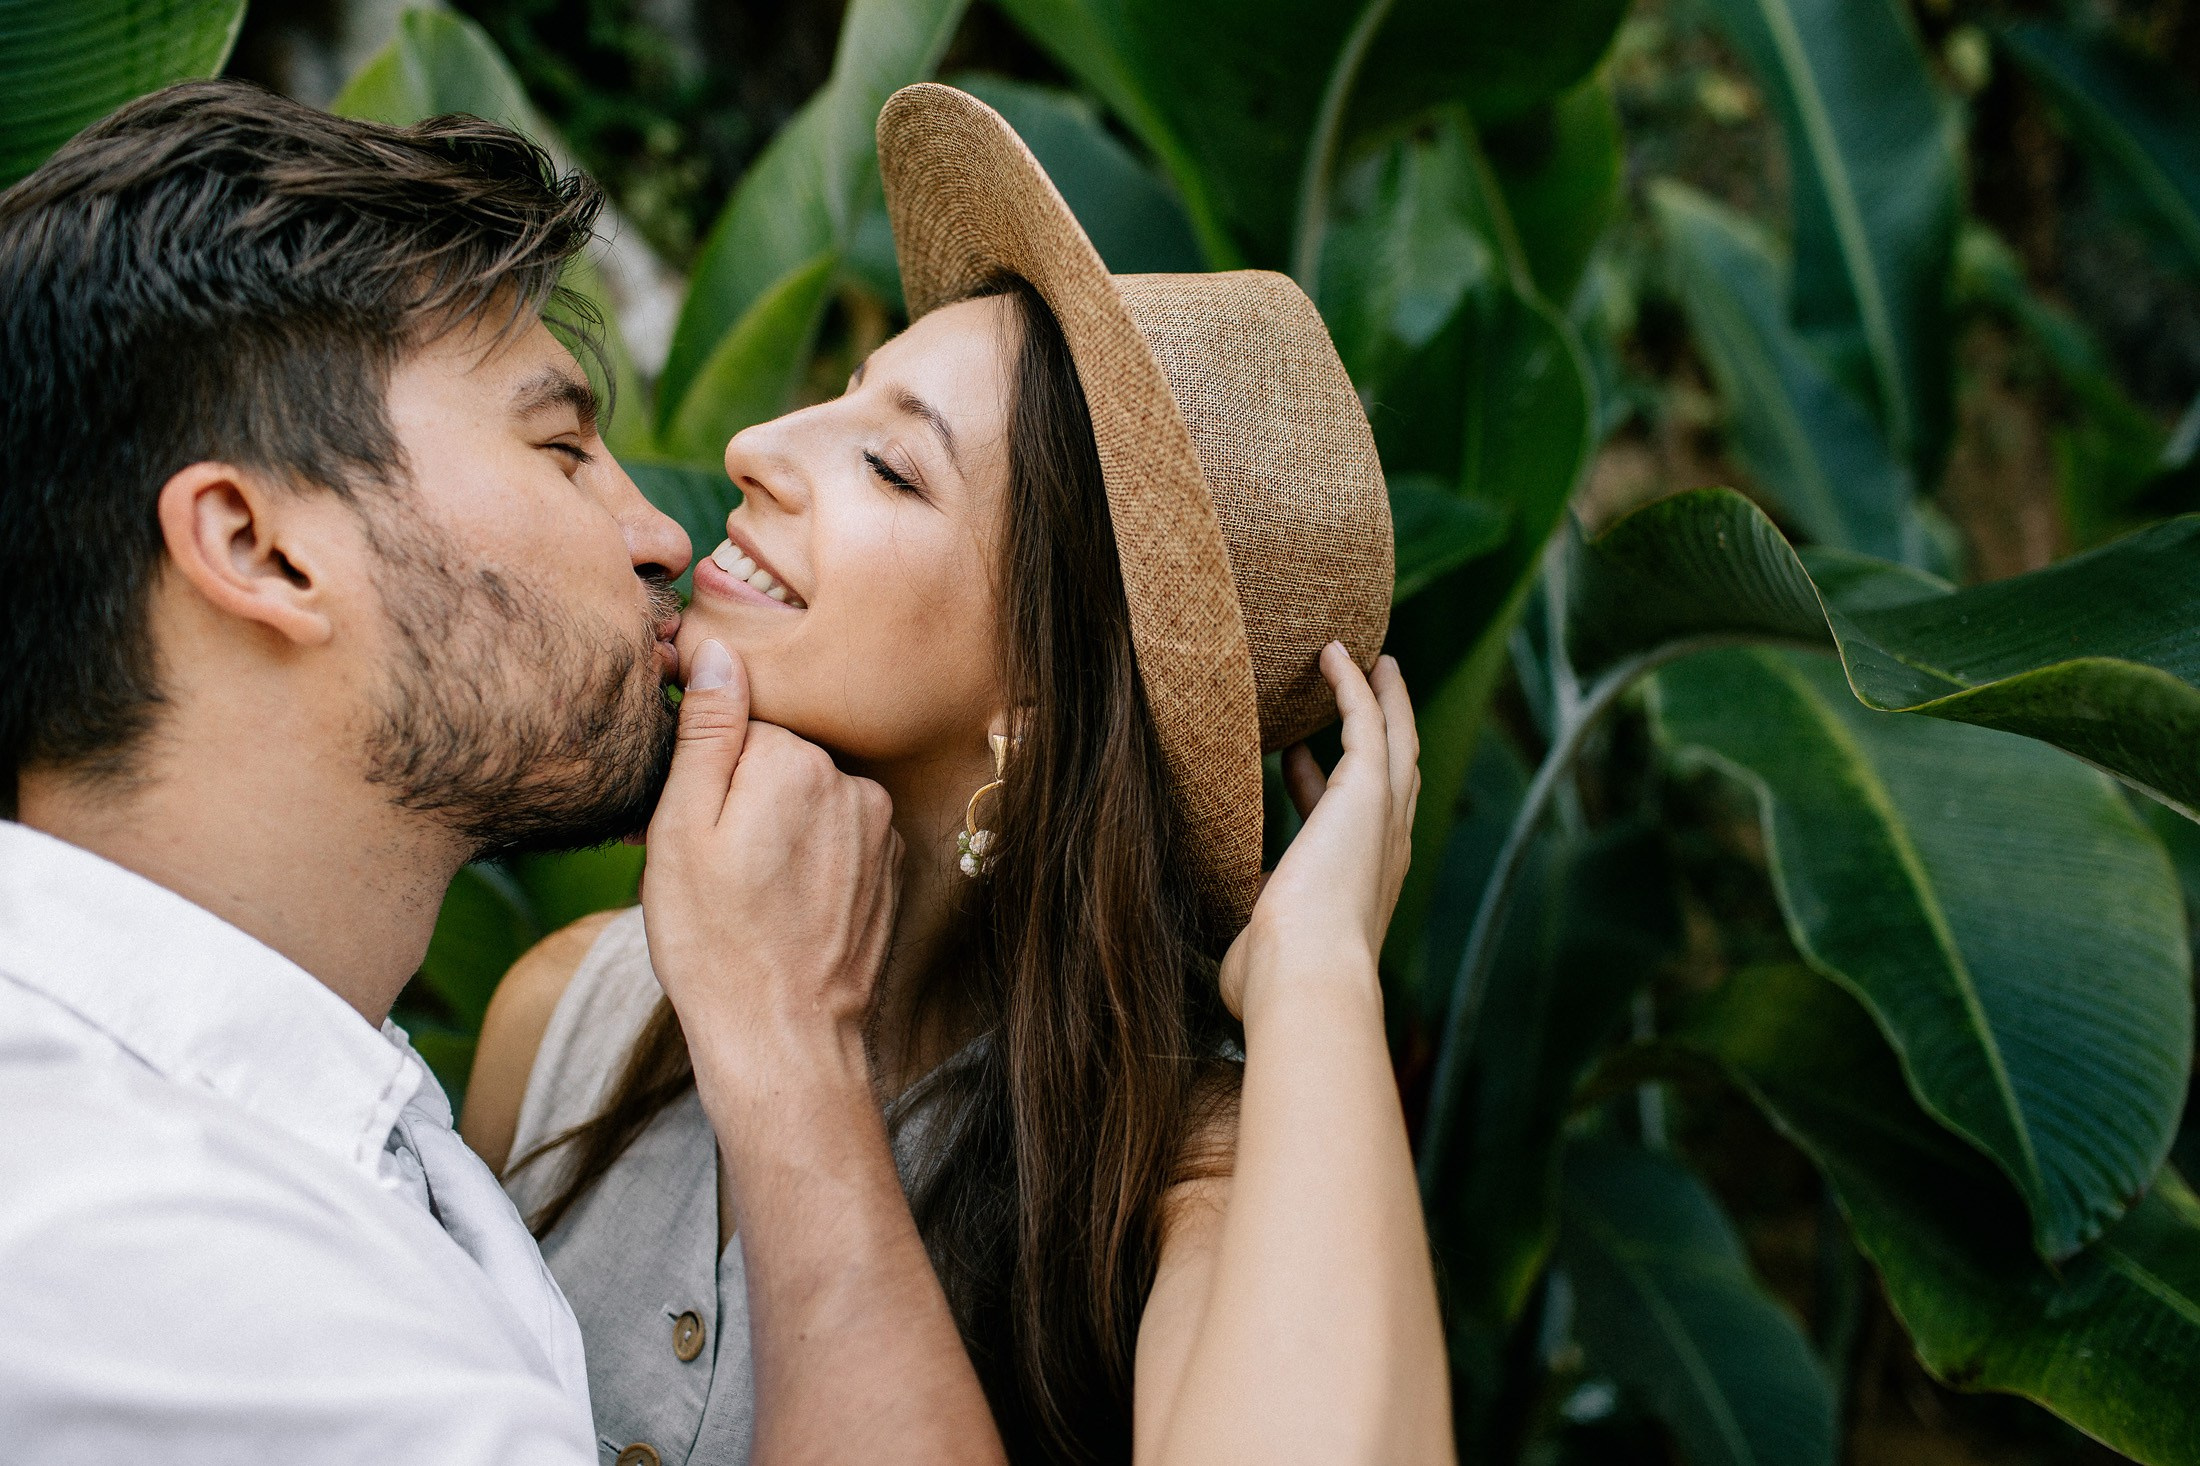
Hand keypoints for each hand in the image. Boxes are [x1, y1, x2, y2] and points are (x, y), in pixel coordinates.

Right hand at [641, 639, 902, 1102]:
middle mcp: (851, 780)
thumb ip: (706, 731)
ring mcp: (880, 826)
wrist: (783, 1036)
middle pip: (780, 757)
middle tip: (709, 862)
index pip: (742, 720)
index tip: (686, 813)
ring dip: (779, 825)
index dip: (706, 763)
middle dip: (742, 793)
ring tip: (745, 891)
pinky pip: (839, 835)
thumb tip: (716, 652)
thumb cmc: (715, 941)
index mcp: (794, 758)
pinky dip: (812, 857)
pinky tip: (783, 904)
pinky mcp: (891, 867)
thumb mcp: (681, 829)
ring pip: (811, 798)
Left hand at [1218, 644, 1418, 1019]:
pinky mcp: (1368, 793)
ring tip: (1367, 661)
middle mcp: (1384, 851)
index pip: (1350, 825)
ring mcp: (1382, 820)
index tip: (1296, 758)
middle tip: (1369, 690)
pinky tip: (1333, 655)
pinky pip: (1368, 721)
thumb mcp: (1257, 948)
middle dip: (1384, 730)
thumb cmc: (1276, 980)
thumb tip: (1233, 942)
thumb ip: (1248, 933)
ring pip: (1394, 740)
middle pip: (1396, 773)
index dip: (1322, 786)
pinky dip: (1354, 686)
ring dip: (1383, 698)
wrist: (1305, 977)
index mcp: (1361, 888)